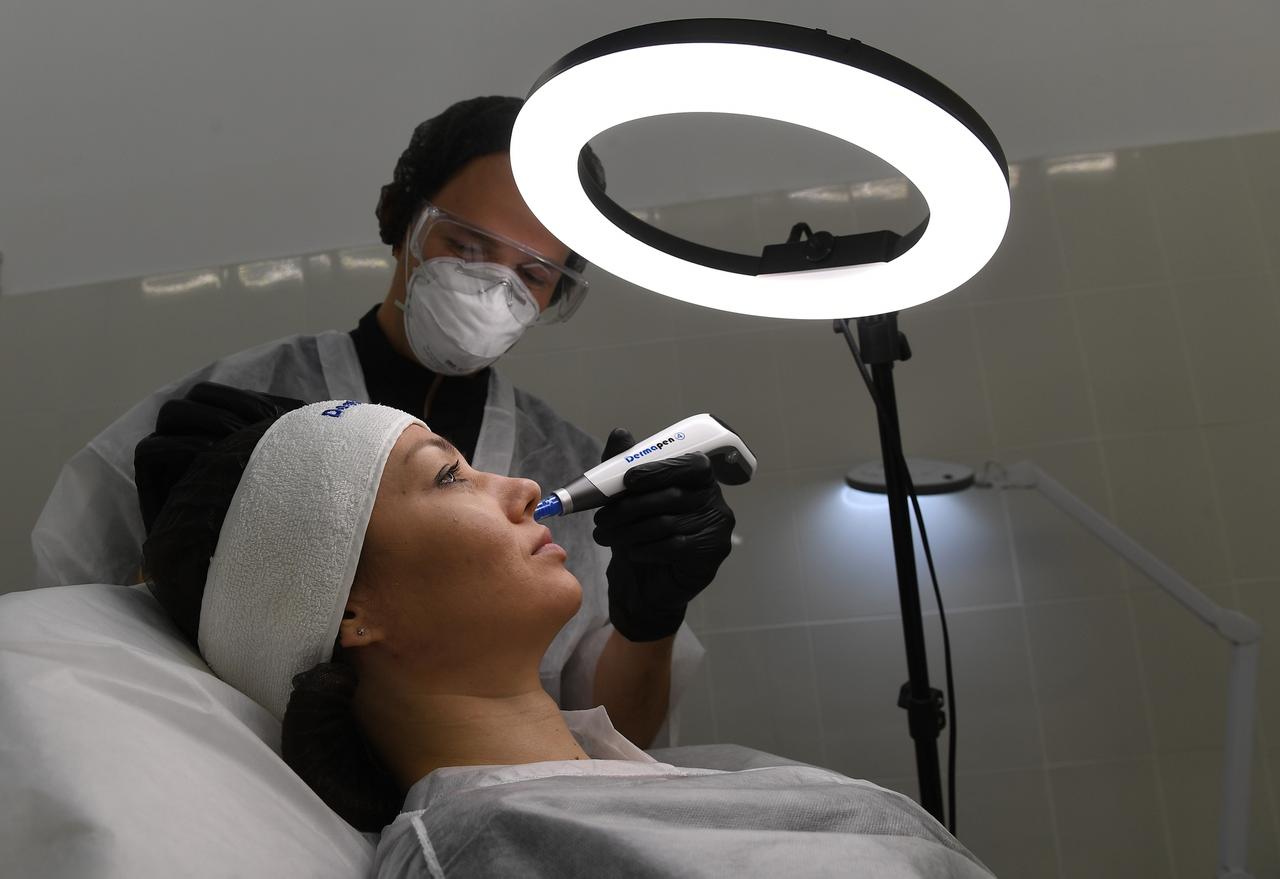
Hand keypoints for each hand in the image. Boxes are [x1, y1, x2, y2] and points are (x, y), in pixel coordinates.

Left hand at [592, 428, 735, 641]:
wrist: (646, 587)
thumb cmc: (640, 537)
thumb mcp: (626, 499)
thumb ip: (624, 466)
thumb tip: (620, 434)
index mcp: (698, 478)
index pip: (690, 464)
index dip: (660, 470)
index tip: (629, 480)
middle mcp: (713, 498)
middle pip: (673, 496)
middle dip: (630, 506)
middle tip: (601, 518)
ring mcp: (717, 526)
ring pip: (668, 522)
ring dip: (630, 530)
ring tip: (605, 535)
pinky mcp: (712, 552)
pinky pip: (675, 546)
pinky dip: (646, 548)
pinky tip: (632, 552)